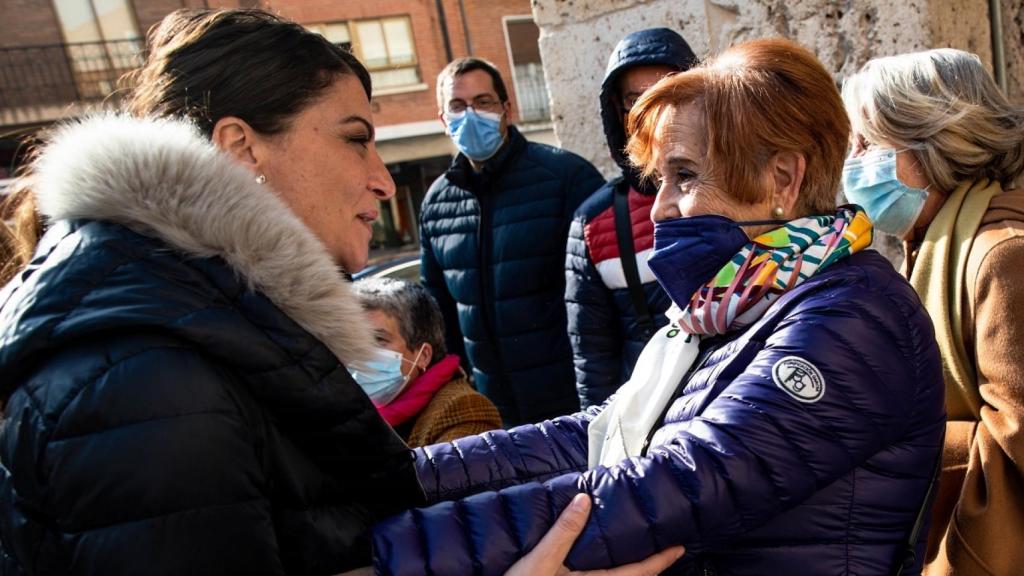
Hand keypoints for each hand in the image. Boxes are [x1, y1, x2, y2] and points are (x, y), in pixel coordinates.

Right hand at [505, 493, 684, 575]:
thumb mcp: (539, 560)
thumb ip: (563, 532)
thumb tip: (585, 500)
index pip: (636, 573)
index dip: (660, 561)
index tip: (680, 547)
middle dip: (647, 564)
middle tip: (663, 544)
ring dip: (626, 565)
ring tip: (634, 545)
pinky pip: (594, 575)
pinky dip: (604, 564)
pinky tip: (597, 551)